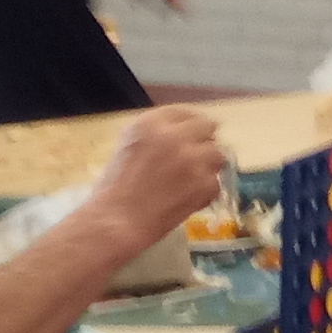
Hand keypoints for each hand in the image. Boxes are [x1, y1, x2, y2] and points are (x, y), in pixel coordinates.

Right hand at [89, 107, 225, 248]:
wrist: (117, 220)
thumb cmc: (114, 186)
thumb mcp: (128, 145)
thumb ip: (155, 133)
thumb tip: (182, 132)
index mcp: (151, 123)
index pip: (185, 112)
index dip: (189, 126)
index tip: (190, 136)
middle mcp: (175, 135)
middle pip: (207, 127)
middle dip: (203, 141)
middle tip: (196, 157)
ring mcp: (192, 159)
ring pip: (218, 154)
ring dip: (208, 166)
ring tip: (193, 179)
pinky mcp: (204, 183)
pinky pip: (216, 182)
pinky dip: (205, 191)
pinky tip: (189, 198)